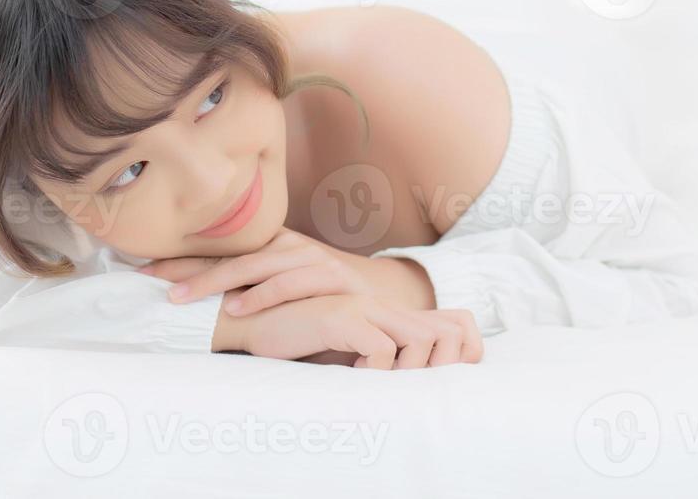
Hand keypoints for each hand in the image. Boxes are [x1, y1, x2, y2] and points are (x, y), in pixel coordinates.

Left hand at [141, 227, 434, 314]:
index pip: (220, 249)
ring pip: (256, 264)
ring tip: (183, 298)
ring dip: (218, 280)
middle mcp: (289, 246)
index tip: (140, 270)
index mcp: (272, 247)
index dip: (181, 259)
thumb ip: (250, 292)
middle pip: (231, 252)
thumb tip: (197, 305)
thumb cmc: (325, 303)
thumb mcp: (285, 292)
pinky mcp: (332, 276)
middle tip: (151, 282)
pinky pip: (292, 281)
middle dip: (188, 266)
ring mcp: (311, 258)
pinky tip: (239, 308)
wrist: (387, 302)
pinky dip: (264, 294)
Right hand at [214, 291, 482, 368]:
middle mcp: (379, 304)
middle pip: (441, 334)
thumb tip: (404, 384)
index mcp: (383, 311)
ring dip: (407, 370)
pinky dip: (376, 370)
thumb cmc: (295, 340)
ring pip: (420, 339)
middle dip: (435, 368)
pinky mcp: (342, 316)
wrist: (248, 323)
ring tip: (380, 383)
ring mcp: (362, 306)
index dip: (448, 356)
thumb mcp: (343, 348)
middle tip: (406, 392)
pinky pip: (382, 348)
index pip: (446, 327)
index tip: (422, 384)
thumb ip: (373, 354)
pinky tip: (354, 375)